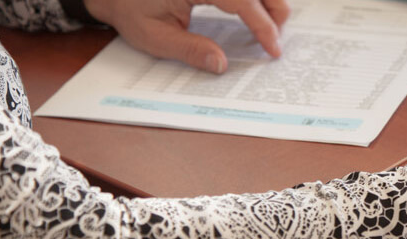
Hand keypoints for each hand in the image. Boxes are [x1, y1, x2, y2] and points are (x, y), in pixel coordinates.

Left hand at [84, 0, 289, 72]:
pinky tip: (253, 13)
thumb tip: (221, 64)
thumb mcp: (154, 35)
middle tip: (273, 41)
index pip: (244, 0)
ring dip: (269, 4)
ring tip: (265, 29)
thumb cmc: (130, 8)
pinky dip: (255, 0)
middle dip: (276, 13)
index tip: (273, 49)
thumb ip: (190, 50)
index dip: (264, 26)